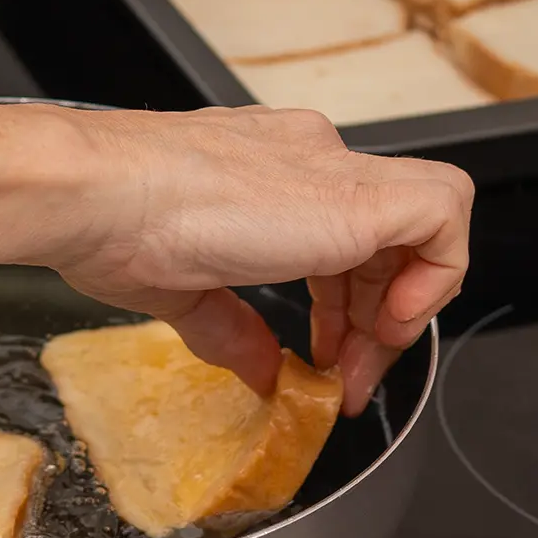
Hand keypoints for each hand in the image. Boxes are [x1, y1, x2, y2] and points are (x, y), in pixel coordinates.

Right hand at [48, 105, 472, 415]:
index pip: (343, 231)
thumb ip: (231, 328)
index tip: (326, 357)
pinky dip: (436, 274)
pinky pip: (444, 216)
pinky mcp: (358, 196)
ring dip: (407, 306)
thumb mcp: (181, 290)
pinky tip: (391, 326)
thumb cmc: (110, 224)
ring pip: (427, 220)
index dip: (348, 303)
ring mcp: (336, 170)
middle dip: (377, 320)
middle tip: (347, 379)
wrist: (94, 193)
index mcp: (271, 171)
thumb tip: (259, 371)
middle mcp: (311, 158)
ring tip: (363, 366)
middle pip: (388, 237)